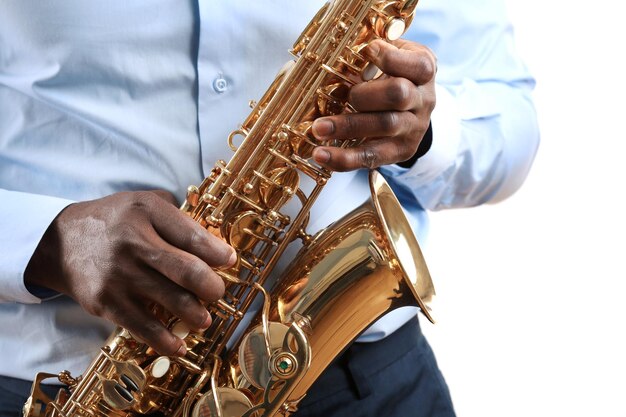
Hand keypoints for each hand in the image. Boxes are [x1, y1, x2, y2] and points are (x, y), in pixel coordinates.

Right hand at [24, 191, 234, 355]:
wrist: (60, 242)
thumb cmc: (116, 221)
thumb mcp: (144, 203)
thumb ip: (178, 217)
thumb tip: (216, 245)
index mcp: (147, 211)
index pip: (193, 236)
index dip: (218, 253)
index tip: (230, 261)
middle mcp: (133, 241)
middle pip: (188, 270)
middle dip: (212, 287)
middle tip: (217, 293)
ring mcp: (119, 274)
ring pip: (172, 301)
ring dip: (197, 316)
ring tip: (202, 319)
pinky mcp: (106, 301)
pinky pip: (144, 327)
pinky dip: (166, 342)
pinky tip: (179, 346)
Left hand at [311, 38, 435, 170]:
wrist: (411, 109)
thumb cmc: (392, 75)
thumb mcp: (391, 56)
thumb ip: (372, 55)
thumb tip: (336, 58)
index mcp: (423, 70)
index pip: (417, 65)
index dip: (390, 57)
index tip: (367, 50)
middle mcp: (424, 100)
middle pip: (399, 94)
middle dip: (364, 94)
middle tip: (341, 95)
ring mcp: (415, 128)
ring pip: (384, 127)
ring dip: (347, 127)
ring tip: (318, 129)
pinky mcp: (401, 151)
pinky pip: (372, 157)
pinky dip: (344, 158)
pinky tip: (321, 156)